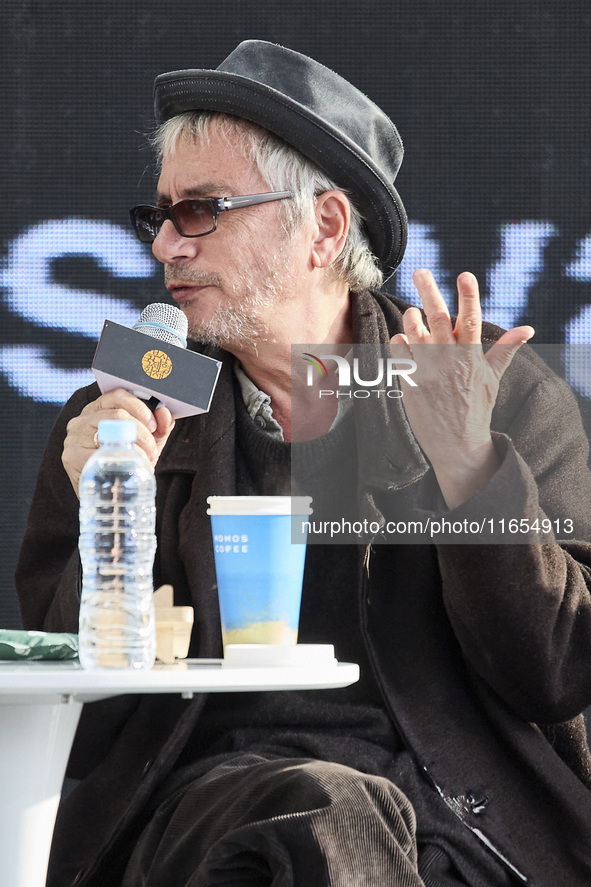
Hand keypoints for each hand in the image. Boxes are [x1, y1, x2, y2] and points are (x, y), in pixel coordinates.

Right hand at [62, 388, 174, 496]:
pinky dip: (123, 459)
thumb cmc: (126, 463)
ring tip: (145, 460)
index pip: (117, 395)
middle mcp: (82, 419)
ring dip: (136, 446)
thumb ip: (159, 426)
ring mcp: (75, 437)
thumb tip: (165, 411)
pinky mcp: (72, 456)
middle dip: (142, 432)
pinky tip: (131, 467)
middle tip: (152, 449)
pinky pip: (102, 452)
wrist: (109, 495)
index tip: (153, 424)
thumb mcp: (146, 442)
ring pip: (111, 430)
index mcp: (98, 409)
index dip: (139, 406)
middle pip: (117, 413)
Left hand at [390, 269, 533, 508]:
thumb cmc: (476, 408)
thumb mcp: (492, 378)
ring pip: (414, 333)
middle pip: (437, 318)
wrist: (457, 444)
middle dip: (429, 291)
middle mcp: (449, 360)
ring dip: (411, 317)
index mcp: (471, 356)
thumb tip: (527, 329)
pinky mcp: (411, 382)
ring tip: (412, 312)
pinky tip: (401, 340)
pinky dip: (399, 342)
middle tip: (420, 271)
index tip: (463, 275)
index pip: (470, 319)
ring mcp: (428, 370)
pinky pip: (400, 354)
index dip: (468, 296)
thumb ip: (505, 350)